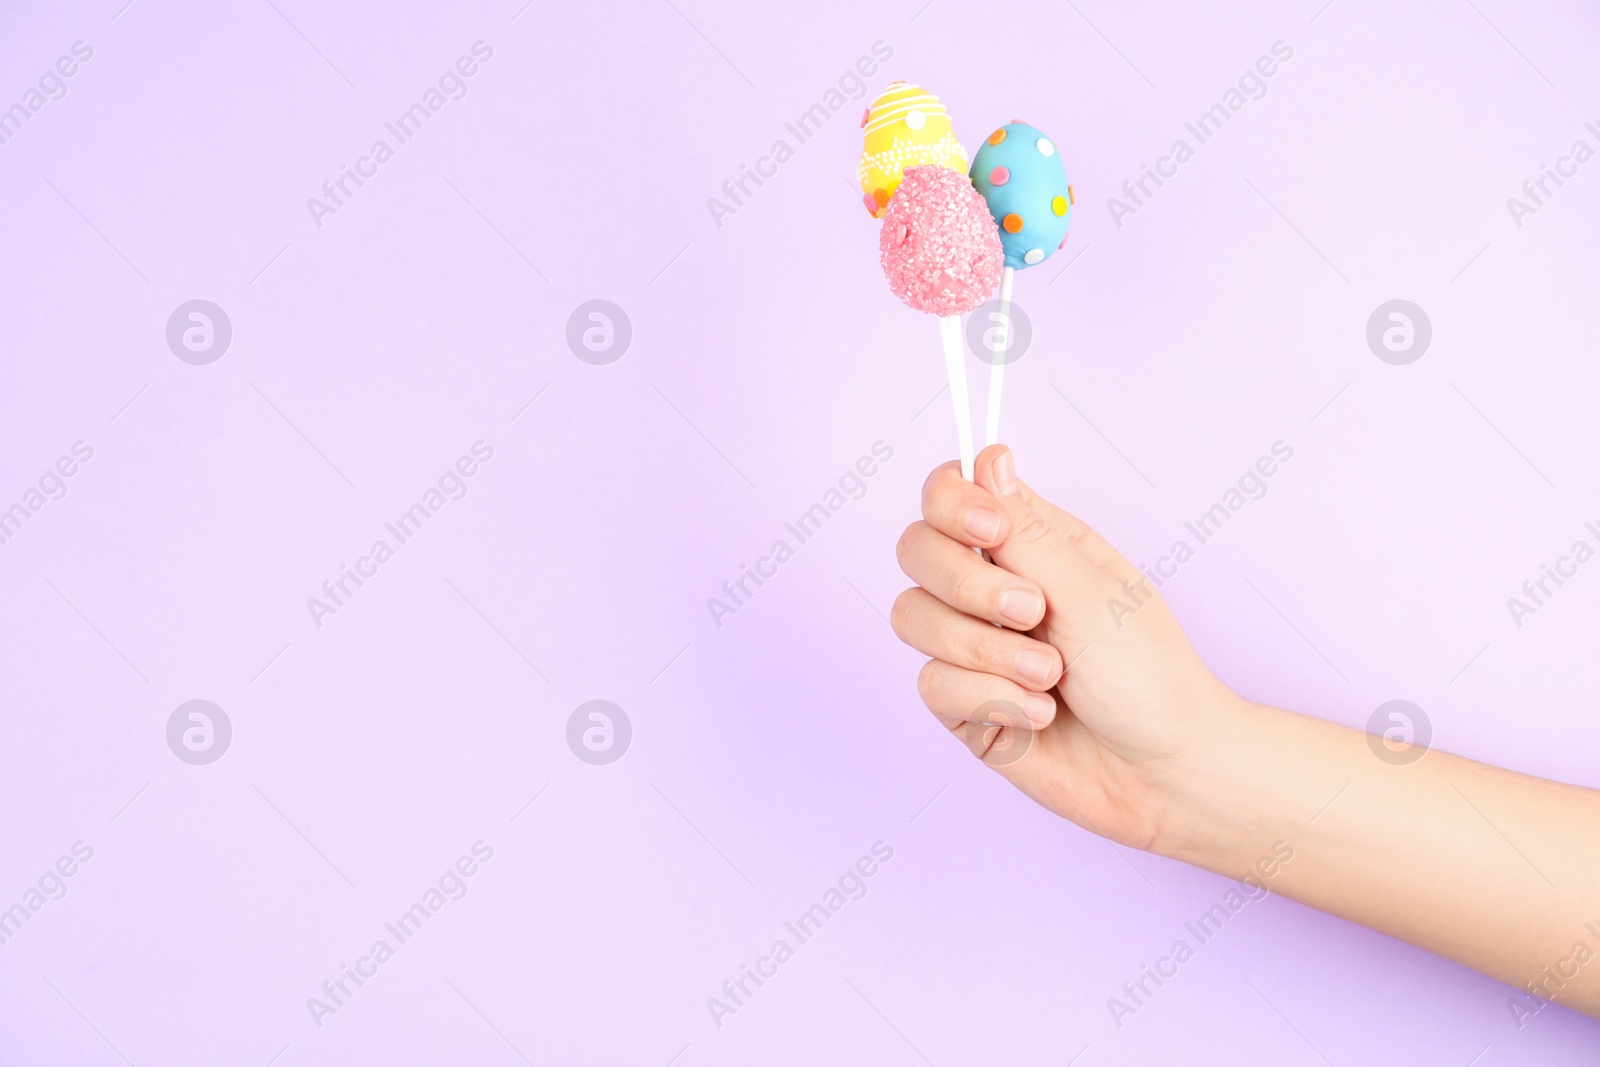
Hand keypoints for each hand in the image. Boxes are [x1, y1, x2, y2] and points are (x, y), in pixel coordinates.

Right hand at [892, 445, 1240, 851]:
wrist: (1165, 774)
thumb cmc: (1150, 676)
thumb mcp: (1090, 590)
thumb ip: (1023, 530)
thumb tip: (986, 457)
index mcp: (1030, 544)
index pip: (949, 494)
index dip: (950, 502)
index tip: (988, 530)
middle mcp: (992, 588)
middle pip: (916, 550)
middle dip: (968, 585)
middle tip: (1035, 612)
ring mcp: (972, 646)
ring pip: (913, 617)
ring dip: (988, 652)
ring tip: (1052, 677)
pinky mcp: (962, 703)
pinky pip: (931, 684)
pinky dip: (991, 700)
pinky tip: (1039, 716)